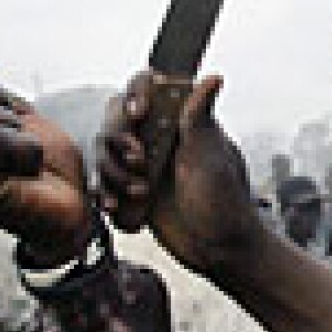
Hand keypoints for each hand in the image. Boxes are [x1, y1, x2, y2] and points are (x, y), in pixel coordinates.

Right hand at [98, 73, 262, 271]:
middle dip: (119, 139)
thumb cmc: (226, 206)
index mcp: (180, 121)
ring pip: (105, 151)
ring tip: (138, 192)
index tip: (139, 114)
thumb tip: (213, 78)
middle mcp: (159, 138)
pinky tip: (116, 206)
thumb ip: (200, 119)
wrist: (219, 252)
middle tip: (139, 161)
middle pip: (117, 118)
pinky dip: (105, 193)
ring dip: (113, 171)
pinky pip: (104, 183)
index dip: (135, 94)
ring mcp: (143, 165)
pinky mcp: (131, 191)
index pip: (147, 87)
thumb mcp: (211, 160)